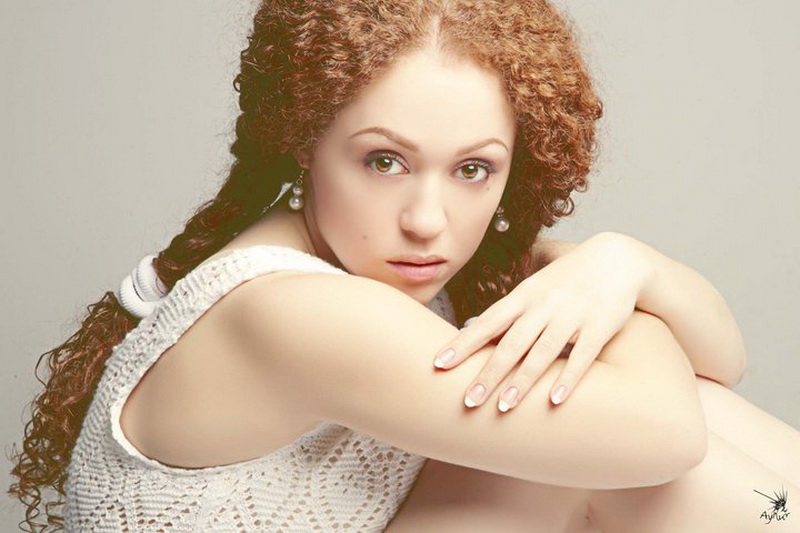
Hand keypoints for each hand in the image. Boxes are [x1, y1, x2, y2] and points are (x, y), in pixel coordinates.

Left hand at [433, 232, 653, 411]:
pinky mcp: (599, 327)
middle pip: (510, 343)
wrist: (617, 259)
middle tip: (468, 401)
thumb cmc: (567, 279)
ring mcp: (572, 316)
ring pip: (543, 352)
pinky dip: (568, 378)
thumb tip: (472, 325)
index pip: (487, 322)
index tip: (439, 364)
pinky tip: (553, 400)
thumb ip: (506, 308)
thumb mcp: (534, 286)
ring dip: (522, 381)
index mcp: (524, 296)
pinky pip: (582, 357)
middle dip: (488, 373)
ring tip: (503, 407)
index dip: (463, 343)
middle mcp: (544, 306)